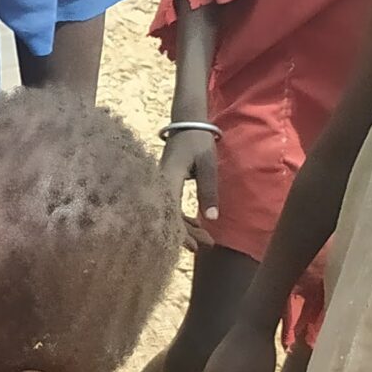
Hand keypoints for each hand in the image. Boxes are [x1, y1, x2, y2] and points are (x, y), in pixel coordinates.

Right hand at [159, 122, 218, 249]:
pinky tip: (197, 227)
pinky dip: (183, 219)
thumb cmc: (197, 141)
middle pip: (168, 218)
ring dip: (187, 228)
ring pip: (170, 214)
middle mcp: (160, 187)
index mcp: (168, 181)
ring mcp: (162, 188)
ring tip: (206, 240)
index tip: (194, 246)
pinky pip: (171, 207)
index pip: (170, 213)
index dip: (180, 232)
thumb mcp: (207, 164)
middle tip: (207, 245)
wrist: (186, 124)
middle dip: (187, 234)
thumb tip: (211, 218)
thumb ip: (208, 190)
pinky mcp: (166, 187)